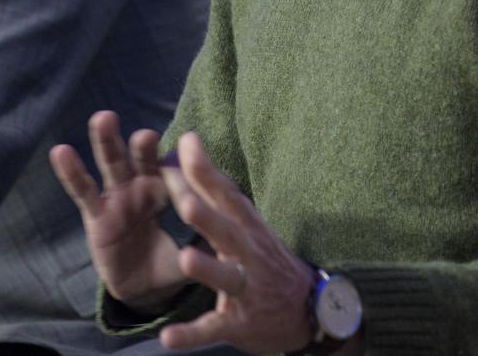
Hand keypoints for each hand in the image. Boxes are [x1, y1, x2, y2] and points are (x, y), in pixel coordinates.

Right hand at [50, 111, 187, 310]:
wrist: (144, 288)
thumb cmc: (173, 262)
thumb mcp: (193, 254)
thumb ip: (207, 246)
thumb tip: (238, 241)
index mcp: (170, 189)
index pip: (175, 174)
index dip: (180, 174)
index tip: (188, 167)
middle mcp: (143, 185)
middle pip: (143, 158)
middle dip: (143, 145)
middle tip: (147, 135)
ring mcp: (118, 196)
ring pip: (112, 163)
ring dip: (107, 140)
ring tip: (103, 118)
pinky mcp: (96, 214)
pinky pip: (83, 190)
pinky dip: (71, 171)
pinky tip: (61, 151)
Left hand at [156, 131, 315, 354]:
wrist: (309, 310)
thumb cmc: (264, 256)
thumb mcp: (244, 220)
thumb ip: (211, 186)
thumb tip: (186, 141)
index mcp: (246, 225)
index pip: (226, 193)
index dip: (206, 170)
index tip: (185, 142)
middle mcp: (249, 252)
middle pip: (227, 231)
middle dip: (207, 217)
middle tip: (185, 201)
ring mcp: (247, 288)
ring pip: (227, 277)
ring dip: (208, 269)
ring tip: (187, 260)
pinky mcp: (240, 323)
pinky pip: (214, 328)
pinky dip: (192, 335)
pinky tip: (168, 339)